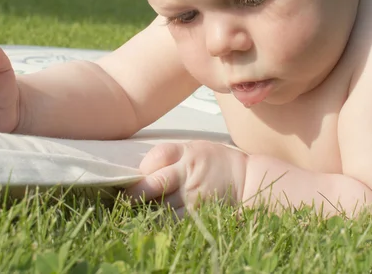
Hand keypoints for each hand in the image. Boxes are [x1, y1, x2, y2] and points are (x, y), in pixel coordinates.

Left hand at [124, 140, 248, 217]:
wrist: (246, 180)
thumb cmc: (215, 162)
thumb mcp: (193, 147)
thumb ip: (168, 155)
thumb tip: (139, 169)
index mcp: (185, 152)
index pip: (154, 158)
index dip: (140, 170)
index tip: (131, 178)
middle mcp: (187, 173)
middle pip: (152, 184)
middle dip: (134, 194)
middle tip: (124, 200)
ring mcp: (193, 196)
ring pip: (160, 207)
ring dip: (146, 211)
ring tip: (136, 213)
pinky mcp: (198, 214)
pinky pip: (174, 222)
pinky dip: (162, 223)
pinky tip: (154, 222)